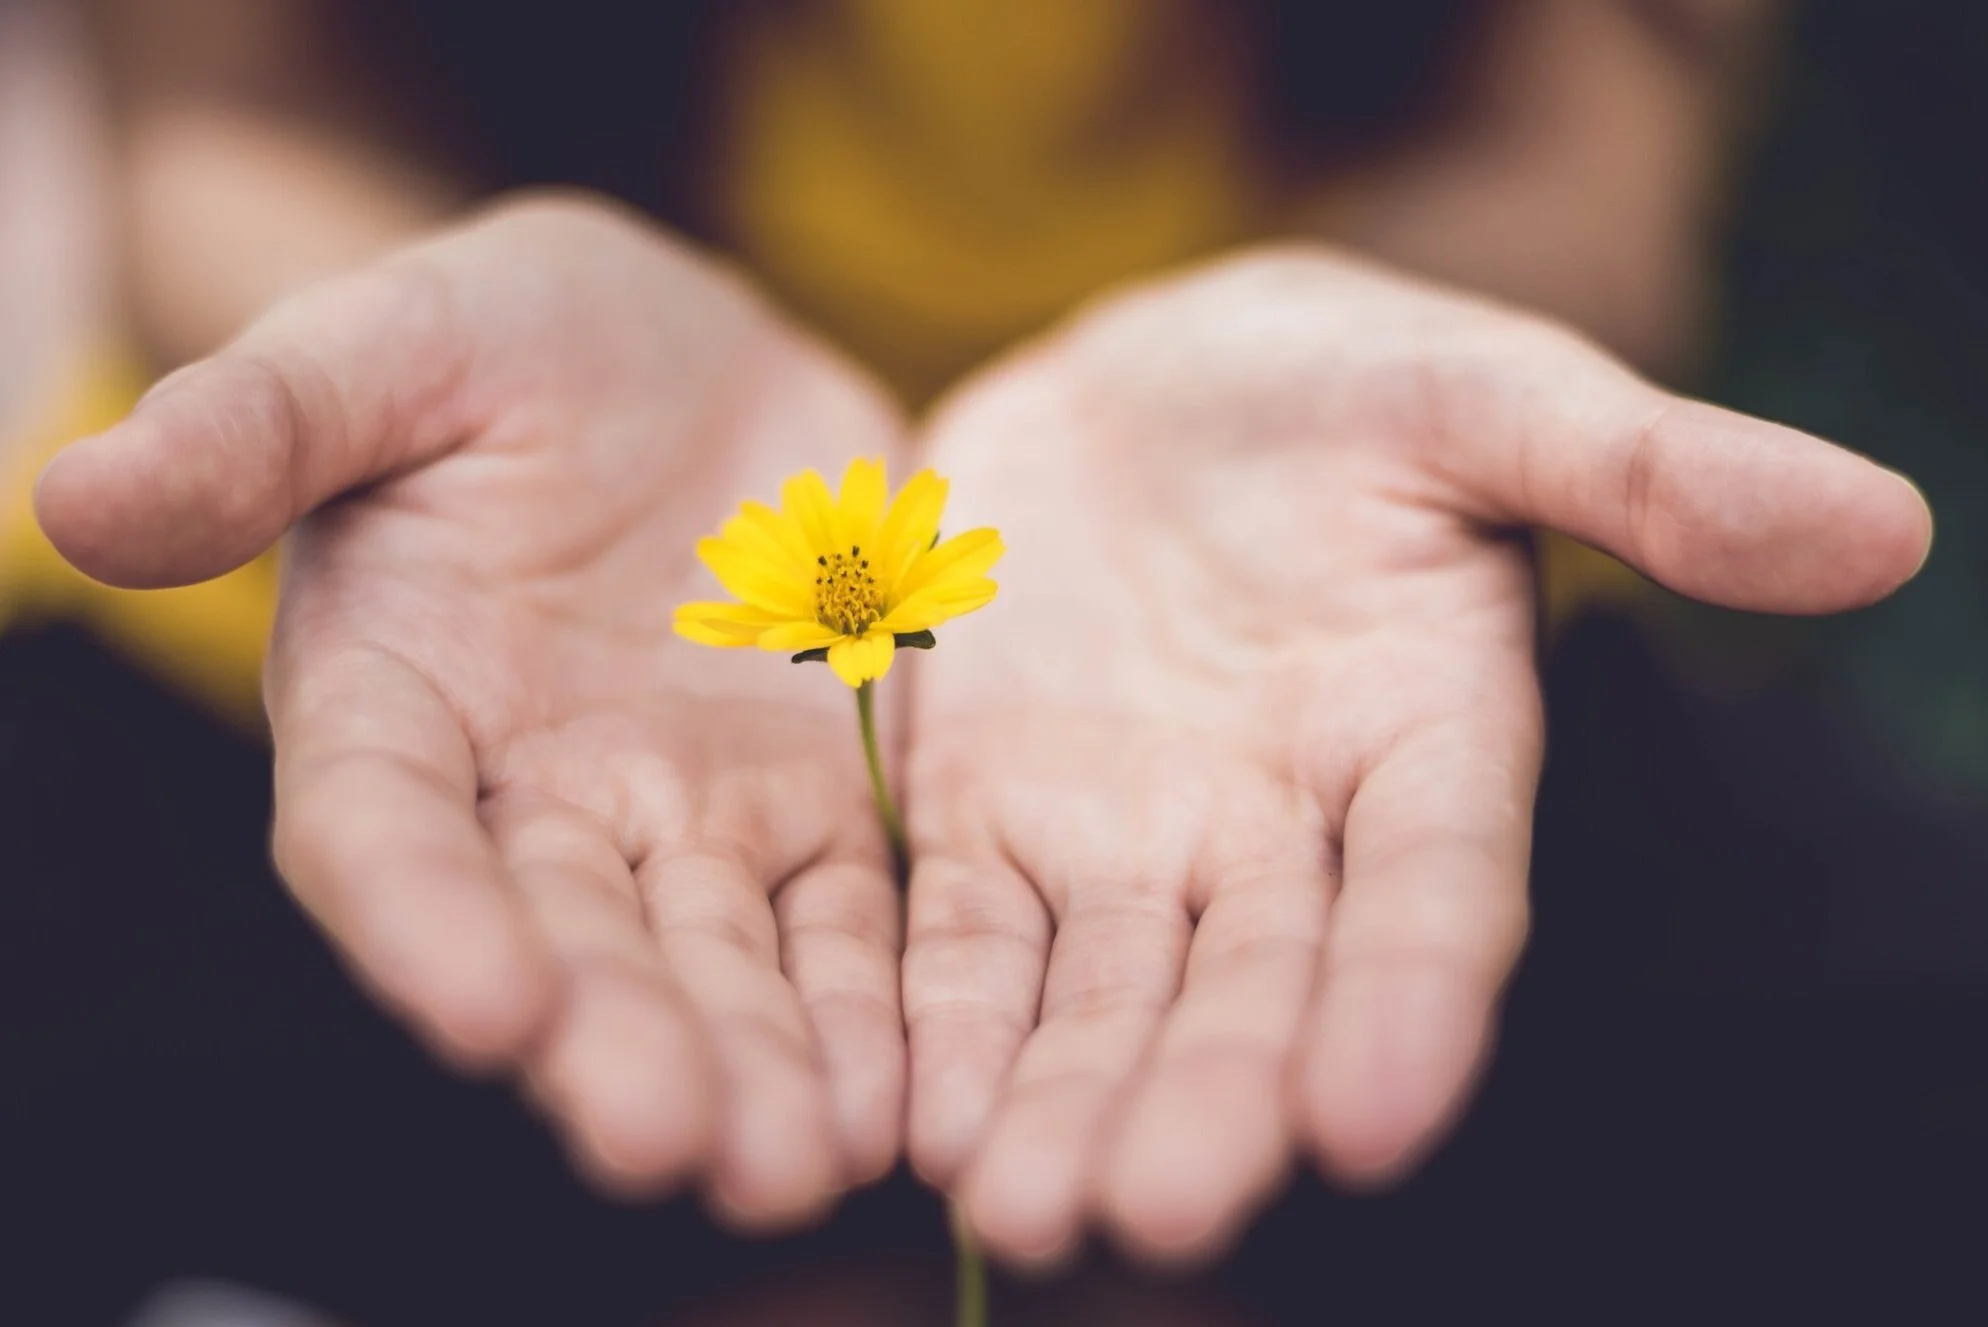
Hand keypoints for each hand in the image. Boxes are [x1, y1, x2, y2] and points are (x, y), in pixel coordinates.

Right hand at [36, 196, 910, 1225]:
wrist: (690, 359)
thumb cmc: (512, 339)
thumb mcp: (398, 343)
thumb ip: (265, 422)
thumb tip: (79, 496)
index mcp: (397, 696)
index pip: (384, 829)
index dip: (424, 921)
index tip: (487, 1009)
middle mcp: (532, 793)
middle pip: (565, 938)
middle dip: (615, 1043)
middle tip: (673, 1143)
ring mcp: (683, 812)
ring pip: (715, 959)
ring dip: (755, 1065)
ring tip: (798, 1163)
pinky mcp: (813, 805)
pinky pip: (844, 920)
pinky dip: (870, 1006)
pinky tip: (903, 1097)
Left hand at [900, 248, 1930, 1263]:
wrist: (1144, 388)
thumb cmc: (1339, 383)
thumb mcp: (1482, 393)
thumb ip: (1647, 469)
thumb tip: (1885, 526)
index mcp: (1426, 739)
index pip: (1437, 890)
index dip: (1414, 998)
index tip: (1374, 1118)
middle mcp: (1283, 830)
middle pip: (1255, 986)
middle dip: (1210, 1100)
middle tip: (1155, 1214)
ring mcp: (1130, 839)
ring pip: (1104, 997)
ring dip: (1064, 1103)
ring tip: (1019, 1208)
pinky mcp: (992, 818)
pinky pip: (965, 938)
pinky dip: (945, 1022)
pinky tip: (916, 1118)